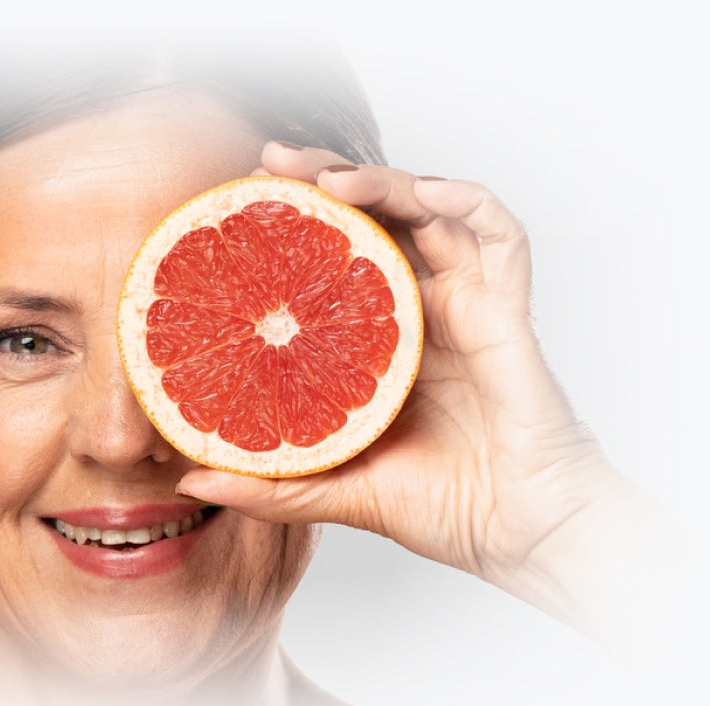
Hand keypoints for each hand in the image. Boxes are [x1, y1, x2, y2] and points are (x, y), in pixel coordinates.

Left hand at [176, 142, 674, 646]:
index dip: (294, 224)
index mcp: (380, 340)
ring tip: (327, 178)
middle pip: (376, 218)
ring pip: (430, 212)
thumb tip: (192, 482)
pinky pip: (501, 237)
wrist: (517, 536)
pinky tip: (423, 194)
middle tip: (270, 164)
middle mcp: (421, 311)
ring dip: (382, 182)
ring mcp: (467, 306)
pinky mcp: (507, 313)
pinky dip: (466, 203)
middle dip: (325, 179)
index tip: (238, 204)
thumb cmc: (441, 508)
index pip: (334, 256)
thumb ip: (270, 484)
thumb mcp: (335, 489)